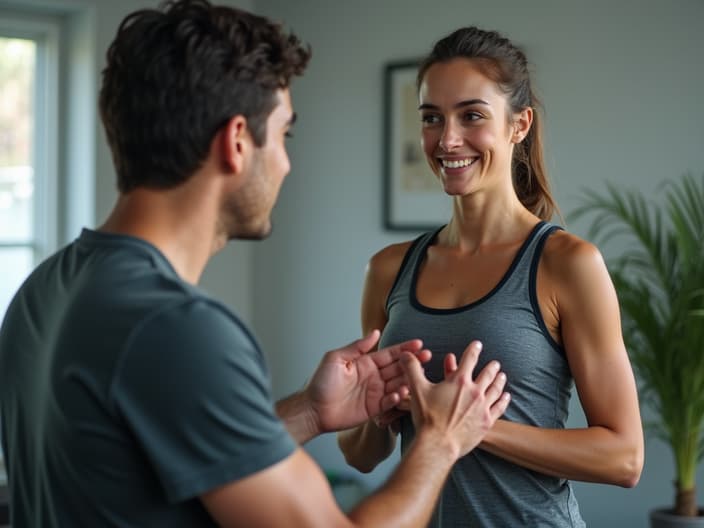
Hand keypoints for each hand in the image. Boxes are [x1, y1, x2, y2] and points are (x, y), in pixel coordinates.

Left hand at [305, 330, 430, 433]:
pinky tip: (402, 392)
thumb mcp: (336, 359)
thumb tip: (375, 332)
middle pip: (398, 368)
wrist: (313, 408)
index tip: (419, 343)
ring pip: (397, 384)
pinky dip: (397, 398)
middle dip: (413, 362)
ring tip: (419, 375)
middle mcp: (373, 377)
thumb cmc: (321, 382)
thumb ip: (357, 347)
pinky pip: (390, 402)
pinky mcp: (374, 409)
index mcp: (366, 363)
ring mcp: (375, 393)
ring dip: (408, 379)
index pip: (390, 354)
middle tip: (428, 356)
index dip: (404, 348)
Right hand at [400, 340, 509, 459]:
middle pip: (487, 374)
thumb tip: (405, 354)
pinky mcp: (486, 422)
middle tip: (495, 363)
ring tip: (502, 376)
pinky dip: (504, 400)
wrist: (439, 443)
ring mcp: (483, 407)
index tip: (477, 344)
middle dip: (491, 367)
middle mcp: (474, 391)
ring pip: (496, 389)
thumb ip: (412, 369)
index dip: (474, 349)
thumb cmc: (427, 416)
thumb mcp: (417, 389)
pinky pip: (499, 407)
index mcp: (459, 381)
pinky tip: (506, 396)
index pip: (470, 359)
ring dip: (499, 380)